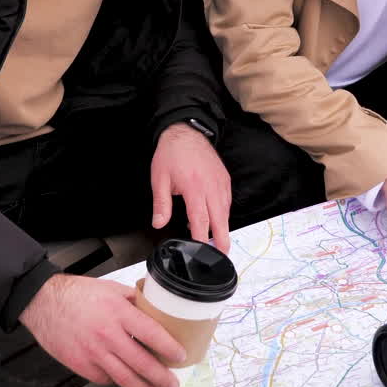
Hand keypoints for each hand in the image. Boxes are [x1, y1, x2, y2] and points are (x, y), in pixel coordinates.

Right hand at [20, 274, 183, 386]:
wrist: (43, 303)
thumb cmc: (75, 294)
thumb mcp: (111, 289)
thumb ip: (133, 300)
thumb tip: (154, 308)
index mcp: (118, 312)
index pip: (152, 334)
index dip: (169, 348)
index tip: (180, 355)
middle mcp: (107, 334)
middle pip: (142, 363)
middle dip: (161, 377)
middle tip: (171, 383)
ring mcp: (94, 353)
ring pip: (125, 377)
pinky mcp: (81, 365)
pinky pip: (105, 378)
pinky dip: (118, 382)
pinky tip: (127, 382)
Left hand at [151, 122, 231, 252]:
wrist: (185, 131)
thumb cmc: (171, 153)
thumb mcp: (159, 179)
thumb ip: (161, 204)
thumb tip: (159, 223)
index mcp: (194, 187)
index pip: (200, 220)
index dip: (202, 238)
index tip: (201, 250)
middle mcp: (211, 186)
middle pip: (220, 218)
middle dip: (222, 238)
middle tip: (222, 254)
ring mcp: (220, 182)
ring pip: (226, 210)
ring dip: (223, 226)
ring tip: (220, 241)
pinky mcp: (224, 178)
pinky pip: (227, 200)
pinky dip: (224, 212)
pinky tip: (218, 219)